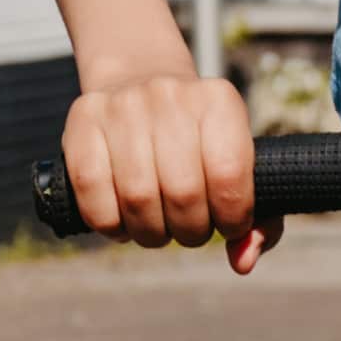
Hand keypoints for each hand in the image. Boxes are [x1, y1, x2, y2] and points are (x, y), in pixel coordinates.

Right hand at [61, 65, 269, 271]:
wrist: (137, 79)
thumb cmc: (197, 141)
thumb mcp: (239, 165)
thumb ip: (259, 220)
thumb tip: (242, 262)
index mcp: (218, 100)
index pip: (230, 177)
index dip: (231, 218)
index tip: (226, 224)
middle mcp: (169, 94)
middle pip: (182, 193)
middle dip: (190, 231)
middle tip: (189, 230)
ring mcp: (121, 105)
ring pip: (137, 198)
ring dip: (151, 233)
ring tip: (157, 228)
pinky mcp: (82, 120)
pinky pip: (92, 193)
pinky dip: (110, 225)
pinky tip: (123, 220)